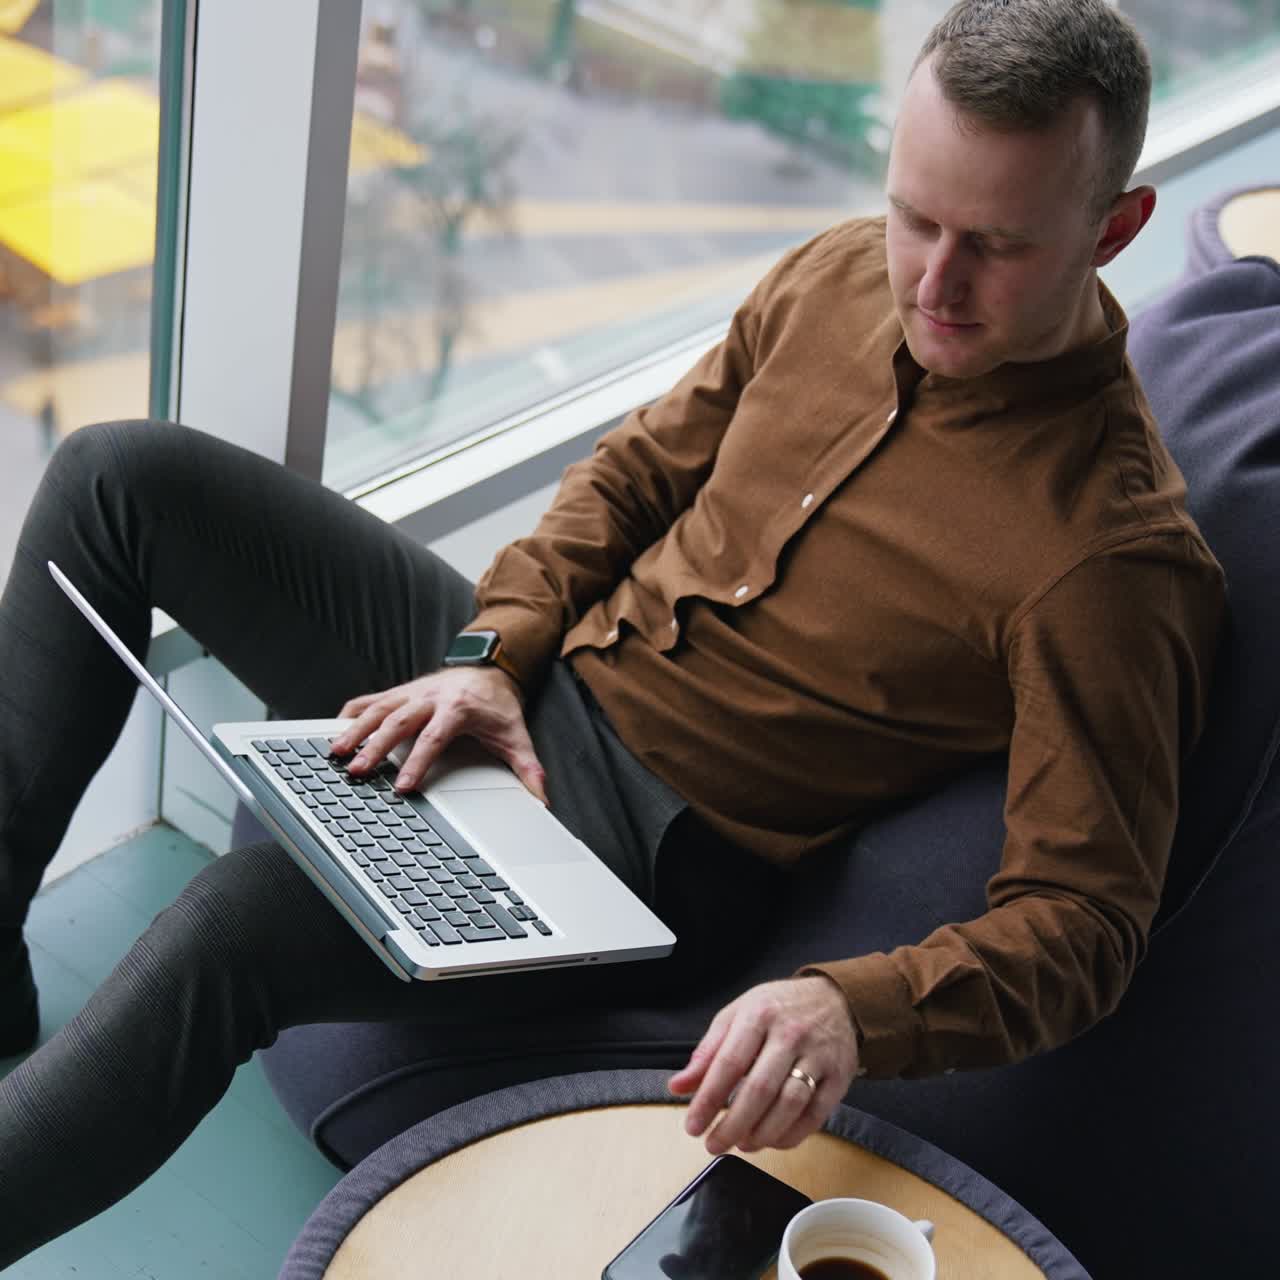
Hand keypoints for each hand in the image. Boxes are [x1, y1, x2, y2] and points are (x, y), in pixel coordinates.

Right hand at [329, 666, 547, 801]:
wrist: (489, 667)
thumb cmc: (498, 705)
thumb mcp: (517, 734)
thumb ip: (528, 767)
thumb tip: (542, 797)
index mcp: (458, 708)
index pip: (434, 738)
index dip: (418, 762)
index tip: (403, 786)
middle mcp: (431, 697)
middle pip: (399, 723)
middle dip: (376, 748)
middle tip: (358, 772)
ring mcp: (412, 692)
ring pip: (379, 709)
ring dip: (356, 730)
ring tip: (336, 752)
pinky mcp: (400, 691)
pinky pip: (372, 699)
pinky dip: (352, 712)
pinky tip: (334, 728)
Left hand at [668, 976, 858, 1154]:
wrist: (834, 999)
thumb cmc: (778, 1009)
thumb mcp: (737, 1015)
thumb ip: (708, 1052)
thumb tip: (678, 1086)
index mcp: (759, 1014)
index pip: (729, 1063)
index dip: (708, 1100)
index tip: (693, 1127)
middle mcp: (790, 1033)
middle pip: (760, 1089)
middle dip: (733, 1125)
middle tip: (714, 1145)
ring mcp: (818, 1055)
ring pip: (789, 1104)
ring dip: (762, 1134)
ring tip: (743, 1144)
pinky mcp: (839, 1076)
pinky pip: (816, 1115)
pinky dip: (792, 1135)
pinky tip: (773, 1140)